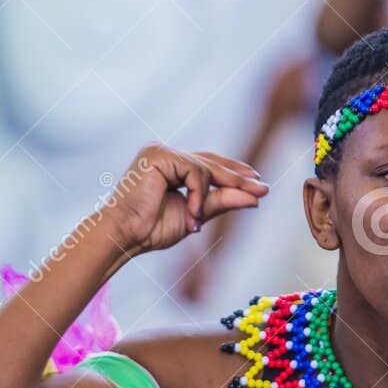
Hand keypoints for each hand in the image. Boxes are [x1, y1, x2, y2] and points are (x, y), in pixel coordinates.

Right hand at [104, 145, 266, 256]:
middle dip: (237, 178)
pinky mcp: (158, 155)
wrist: (125, 235)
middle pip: (210, 163)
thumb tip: (255, 197)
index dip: (233, 173)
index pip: (208, 164)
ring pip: (205, 167)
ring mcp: (161, 152)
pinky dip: (198, 193)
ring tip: (198, 220)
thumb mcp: (195, 215)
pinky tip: (192, 213)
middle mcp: (166, 154)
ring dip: (210, 195)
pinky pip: (194, 171)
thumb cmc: (151, 229)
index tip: (258, 184)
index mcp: (171, 166)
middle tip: (261, 189)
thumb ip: (222, 202)